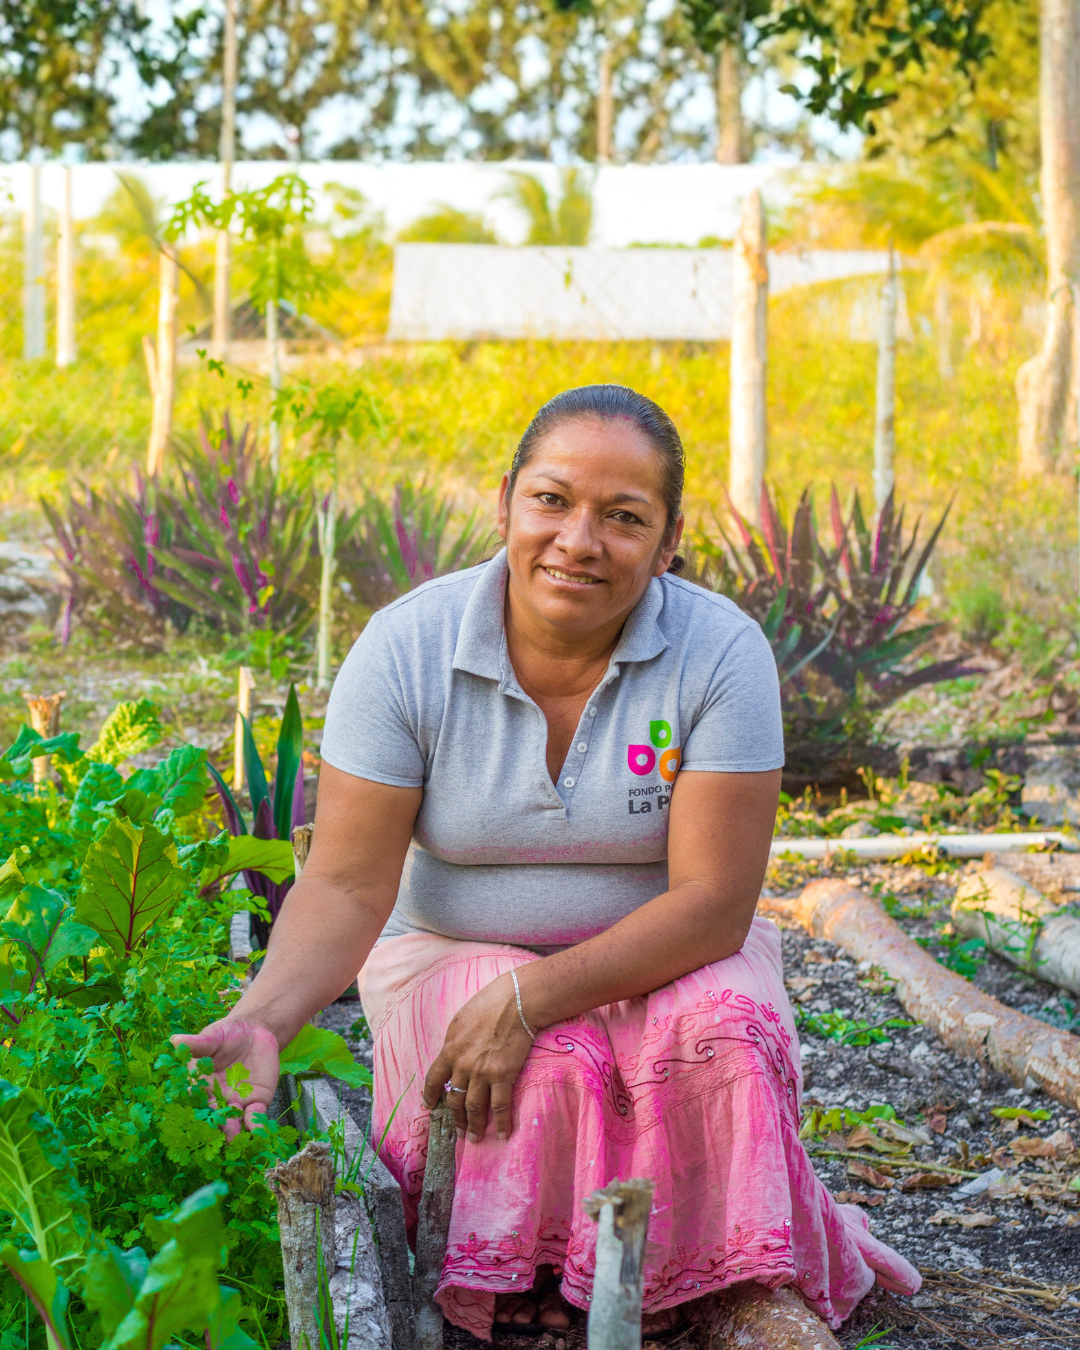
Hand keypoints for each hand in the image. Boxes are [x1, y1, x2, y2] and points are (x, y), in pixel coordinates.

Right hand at [172, 1017, 280, 1140]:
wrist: (256, 1032)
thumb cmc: (227, 1034)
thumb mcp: (213, 1036)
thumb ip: (198, 1043)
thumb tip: (176, 1040)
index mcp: (200, 1086)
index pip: (194, 1100)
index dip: (193, 1109)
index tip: (191, 1120)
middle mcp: (216, 1099)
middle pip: (213, 1116)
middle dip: (214, 1126)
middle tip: (214, 1136)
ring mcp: (236, 1103)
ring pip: (233, 1121)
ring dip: (234, 1132)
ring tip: (234, 1138)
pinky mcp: (257, 1101)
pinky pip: (255, 1116)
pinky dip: (256, 1125)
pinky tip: (259, 1132)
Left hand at [422, 971, 533, 1142]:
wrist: (515, 1003)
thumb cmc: (488, 1004)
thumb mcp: (460, 1021)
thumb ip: (454, 1043)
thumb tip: (453, 1057)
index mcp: (449, 1050)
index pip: (433, 1079)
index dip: (430, 1096)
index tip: (429, 1106)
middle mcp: (462, 1066)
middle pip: (454, 1099)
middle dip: (455, 1118)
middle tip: (459, 1132)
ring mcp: (482, 1073)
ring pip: (473, 1107)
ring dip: (474, 1126)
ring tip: (475, 1138)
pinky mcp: (503, 1076)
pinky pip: (500, 1106)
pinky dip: (501, 1123)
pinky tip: (503, 1134)